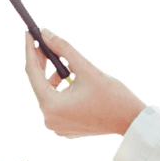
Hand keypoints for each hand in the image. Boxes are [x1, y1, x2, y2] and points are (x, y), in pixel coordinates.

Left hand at [24, 26, 146, 138]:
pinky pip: (56, 103)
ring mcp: (57, 126)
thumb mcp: (86, 68)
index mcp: (52, 106)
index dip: (30, 50)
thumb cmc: (112, 95)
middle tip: (44, 41)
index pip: (33, 73)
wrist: (131, 120)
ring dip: (53, 76)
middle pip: (39, 84)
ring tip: (62, 60)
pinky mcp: (65, 127)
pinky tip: (69, 78)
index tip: (29, 32)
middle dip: (42, 62)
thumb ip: (63, 48)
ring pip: (48, 93)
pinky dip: (60, 89)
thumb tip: (45, 32)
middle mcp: (49, 119)